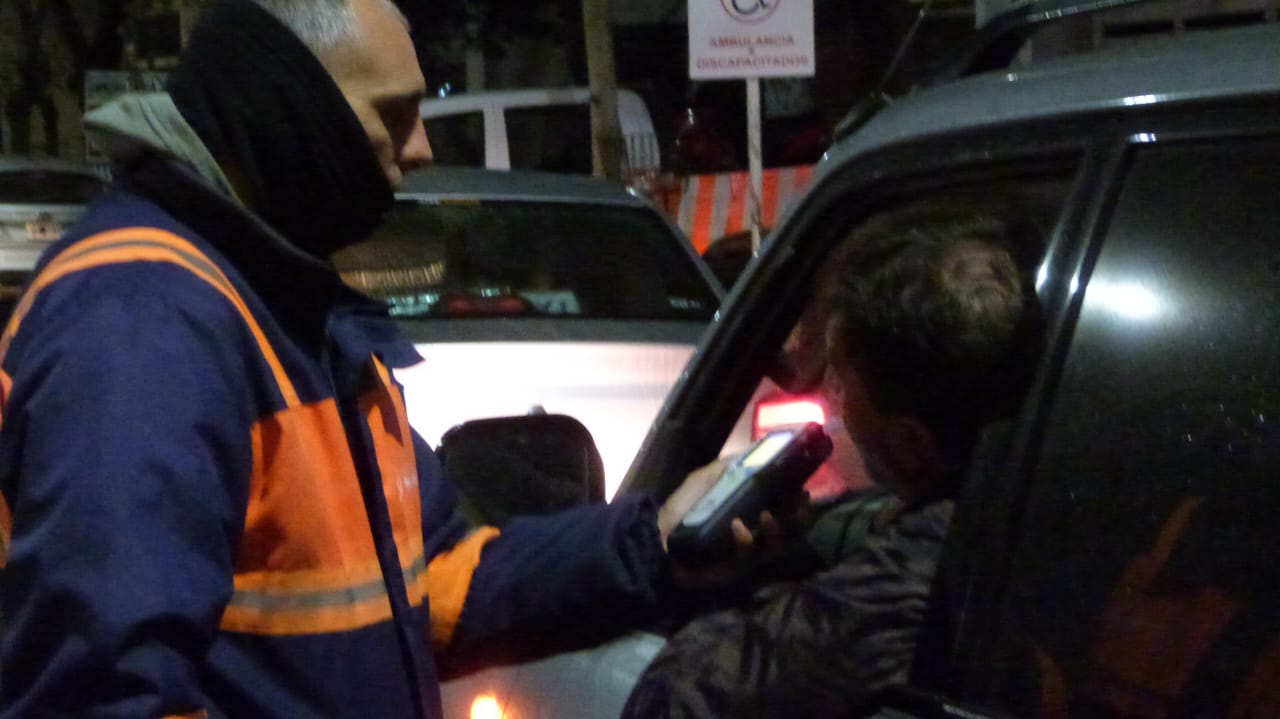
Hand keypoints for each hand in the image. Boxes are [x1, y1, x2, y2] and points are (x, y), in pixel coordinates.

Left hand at [658, 459, 810, 590]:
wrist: (654, 535)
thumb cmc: (682, 507)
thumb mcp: (706, 478)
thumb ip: (729, 466)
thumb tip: (756, 450)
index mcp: (750, 515)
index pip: (784, 512)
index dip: (798, 504)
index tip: (804, 490)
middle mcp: (753, 536)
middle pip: (789, 533)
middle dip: (798, 519)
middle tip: (799, 504)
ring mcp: (744, 556)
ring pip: (774, 547)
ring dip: (776, 530)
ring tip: (767, 515)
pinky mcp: (731, 570)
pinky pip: (747, 558)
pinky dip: (745, 541)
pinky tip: (737, 527)